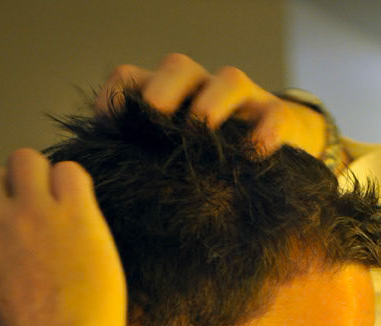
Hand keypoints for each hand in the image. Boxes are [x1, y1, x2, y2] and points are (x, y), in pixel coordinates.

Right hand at [0, 149, 126, 325]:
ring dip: (42, 180)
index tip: (19, 254)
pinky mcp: (77, 218)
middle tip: (37, 222)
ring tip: (62, 212)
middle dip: (12, 194)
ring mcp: (36, 215)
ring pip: (27, 160)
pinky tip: (85, 215)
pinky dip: (77, 187)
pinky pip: (73, 173)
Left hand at [96, 53, 326, 158]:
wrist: (276, 163)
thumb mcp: (170, 167)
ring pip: (228, 80)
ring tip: (202, 127)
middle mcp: (202, 92)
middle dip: (163, 88)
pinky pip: (274, 115)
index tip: (106, 125)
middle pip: (179, 68)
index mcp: (168, 100)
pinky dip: (265, 130)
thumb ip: (142, 171)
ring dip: (212, 102)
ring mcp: (242, 103)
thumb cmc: (207, 170)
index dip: (116, 96)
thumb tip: (103, 202)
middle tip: (154, 114)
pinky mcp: (277, 118)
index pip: (132, 79)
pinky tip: (256, 152)